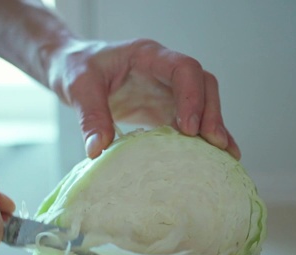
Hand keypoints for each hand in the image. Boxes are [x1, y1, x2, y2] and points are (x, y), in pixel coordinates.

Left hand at [47, 39, 239, 159]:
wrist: (71, 68)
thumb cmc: (75, 68)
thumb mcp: (78, 87)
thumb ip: (89, 115)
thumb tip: (97, 150)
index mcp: (147, 55)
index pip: (183, 68)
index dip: (191, 96)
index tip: (189, 128)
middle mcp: (164, 70)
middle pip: (202, 85)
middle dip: (211, 114)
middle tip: (214, 144)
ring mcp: (166, 90)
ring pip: (203, 103)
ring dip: (214, 128)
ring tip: (224, 156)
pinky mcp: (163, 108)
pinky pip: (191, 121)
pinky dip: (203, 138)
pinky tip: (216, 158)